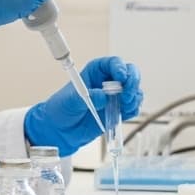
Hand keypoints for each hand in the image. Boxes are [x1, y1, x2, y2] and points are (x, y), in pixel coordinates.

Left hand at [24, 56, 143, 155]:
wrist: (60, 130)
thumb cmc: (61, 109)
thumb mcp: (69, 101)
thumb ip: (86, 97)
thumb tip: (103, 96)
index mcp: (96, 71)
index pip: (114, 63)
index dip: (120, 68)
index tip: (121, 78)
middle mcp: (108, 81)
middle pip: (130, 73)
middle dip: (133, 82)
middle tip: (127, 95)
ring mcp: (115, 96)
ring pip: (134, 90)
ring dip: (134, 98)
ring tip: (124, 106)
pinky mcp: (118, 110)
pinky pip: (132, 107)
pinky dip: (132, 109)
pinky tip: (124, 113)